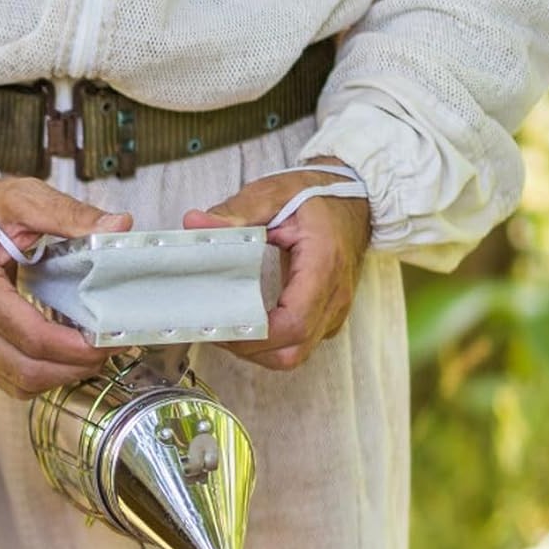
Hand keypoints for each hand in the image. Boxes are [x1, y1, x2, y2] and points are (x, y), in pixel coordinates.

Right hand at [0, 176, 131, 397]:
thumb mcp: (25, 198)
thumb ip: (70, 214)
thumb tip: (118, 226)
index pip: (30, 335)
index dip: (73, 347)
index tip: (107, 339)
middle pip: (25, 370)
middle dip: (73, 368)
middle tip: (108, 350)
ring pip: (18, 383)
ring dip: (60, 377)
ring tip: (91, 355)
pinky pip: (10, 380)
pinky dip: (43, 377)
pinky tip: (65, 357)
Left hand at [183, 161, 369, 369]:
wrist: (354, 198)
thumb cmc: (315, 196)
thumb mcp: (272, 195)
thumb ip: (234, 212)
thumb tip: (194, 224)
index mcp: (323, 264)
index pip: (293, 322)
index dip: (254, 334)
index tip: (221, 323)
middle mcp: (335, 294)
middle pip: (293, 348)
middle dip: (249, 348)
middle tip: (215, 328)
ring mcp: (335, 309)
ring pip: (296, 353)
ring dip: (259, 351)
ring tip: (227, 328)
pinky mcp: (328, 315)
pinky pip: (300, 344)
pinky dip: (271, 344)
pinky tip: (246, 324)